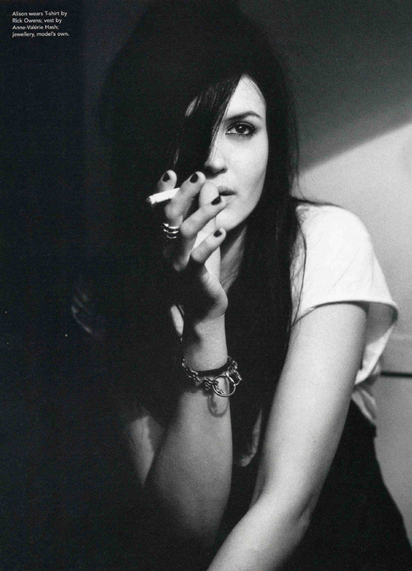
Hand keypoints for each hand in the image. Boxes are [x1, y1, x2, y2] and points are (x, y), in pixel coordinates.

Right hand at [157, 170, 227, 322]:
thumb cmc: (201, 272)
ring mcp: (177, 264)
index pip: (159, 211)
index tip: (171, 173)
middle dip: (183, 193)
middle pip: (170, 215)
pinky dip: (210, 242)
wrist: (202, 308)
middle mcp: (166, 250)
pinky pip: (198, 256)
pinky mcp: (191, 277)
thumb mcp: (202, 239)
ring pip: (185, 232)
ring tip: (221, 203)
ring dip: (203, 213)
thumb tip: (208, 187)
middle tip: (198, 176)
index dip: (162, 192)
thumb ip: (203, 214)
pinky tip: (222, 233)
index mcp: (165, 240)